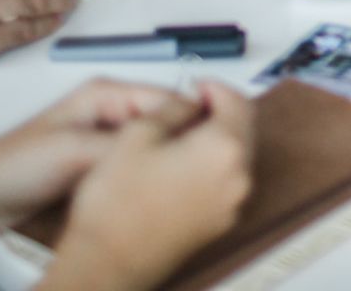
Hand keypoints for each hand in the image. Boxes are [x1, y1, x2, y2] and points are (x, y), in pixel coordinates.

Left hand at [0, 79, 200, 232]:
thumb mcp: (77, 151)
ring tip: (177, 188)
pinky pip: (138, 171)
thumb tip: (174, 146)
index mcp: (107, 94)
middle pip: (167, 125)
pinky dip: (148, 183)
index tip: (216, 146)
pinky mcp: (102, 168)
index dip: (196, 122)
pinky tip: (155, 199)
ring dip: (165, 168)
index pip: (171, 99)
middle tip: (196, 173)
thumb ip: (128, 146)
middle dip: (182, 147)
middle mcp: (111, 112)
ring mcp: (107, 141)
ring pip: (155, 151)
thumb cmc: (15, 166)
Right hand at [48, 80, 255, 290]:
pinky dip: (213, 165)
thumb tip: (190, 101)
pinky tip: (182, 165)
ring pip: (237, 156)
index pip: (238, 102)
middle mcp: (238, 177)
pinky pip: (227, 182)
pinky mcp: (220, 224)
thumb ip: (173, 109)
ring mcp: (232, 204)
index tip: (196, 86)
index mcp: (223, 149)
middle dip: (220, 111)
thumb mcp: (138, 134)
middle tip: (190, 106)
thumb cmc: (116, 203)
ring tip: (181, 135)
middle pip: (243, 128)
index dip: (216, 87)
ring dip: (217, 138)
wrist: (106, 263)